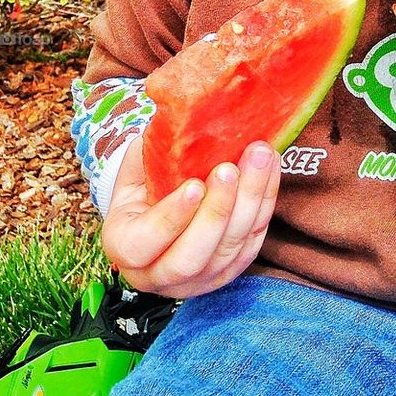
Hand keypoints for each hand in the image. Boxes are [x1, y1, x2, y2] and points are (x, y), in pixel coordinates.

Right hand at [102, 132, 280, 298]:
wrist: (164, 211)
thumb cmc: (146, 185)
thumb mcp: (136, 169)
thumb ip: (150, 152)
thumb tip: (177, 115)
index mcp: (125, 248)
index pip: (145, 243)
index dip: (171, 217)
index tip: (194, 184)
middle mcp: (159, 275)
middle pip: (192, 256)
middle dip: (217, 211)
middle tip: (230, 168)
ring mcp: (199, 280)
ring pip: (229, 250)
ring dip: (249, 201)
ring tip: (259, 157)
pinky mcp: (231, 270)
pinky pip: (253, 242)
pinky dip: (265, 203)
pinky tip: (270, 167)